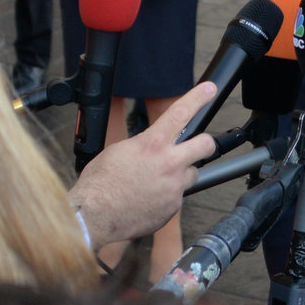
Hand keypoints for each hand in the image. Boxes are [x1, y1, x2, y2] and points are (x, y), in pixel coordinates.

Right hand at [65, 81, 217, 247]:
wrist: (95, 215)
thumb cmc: (100, 184)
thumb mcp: (119, 151)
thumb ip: (144, 145)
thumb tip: (154, 144)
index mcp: (152, 144)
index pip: (181, 112)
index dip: (198, 98)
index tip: (209, 89)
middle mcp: (168, 163)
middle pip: (205, 145)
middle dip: (205, 143)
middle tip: (200, 144)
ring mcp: (174, 186)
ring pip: (191, 173)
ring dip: (181, 174)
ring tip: (158, 180)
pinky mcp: (174, 206)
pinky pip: (178, 196)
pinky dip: (167, 196)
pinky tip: (149, 199)